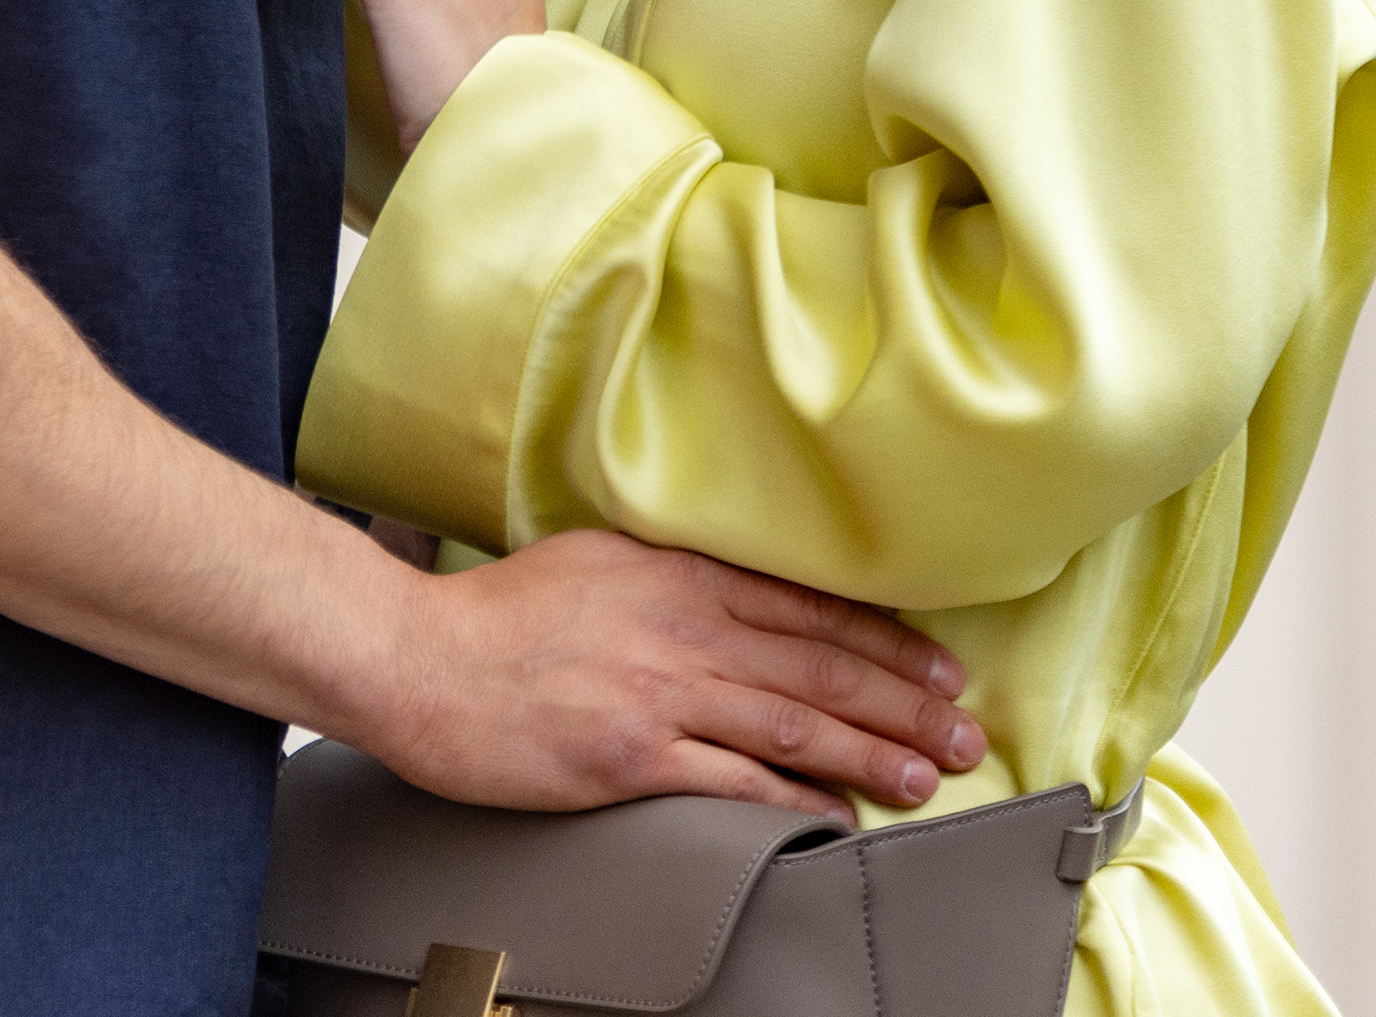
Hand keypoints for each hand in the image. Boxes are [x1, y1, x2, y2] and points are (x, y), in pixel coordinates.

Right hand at [364, 528, 983, 820]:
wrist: (413, 659)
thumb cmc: (491, 617)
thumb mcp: (592, 562)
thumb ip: (668, 577)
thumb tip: (735, 598)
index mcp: (670, 572)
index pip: (803, 606)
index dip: (883, 639)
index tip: (937, 666)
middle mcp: (677, 626)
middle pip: (818, 666)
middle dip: (903, 701)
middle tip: (962, 730)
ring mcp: (658, 693)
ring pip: (795, 722)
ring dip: (872, 751)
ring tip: (925, 775)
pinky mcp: (632, 756)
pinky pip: (738, 779)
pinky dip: (797, 796)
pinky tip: (836, 812)